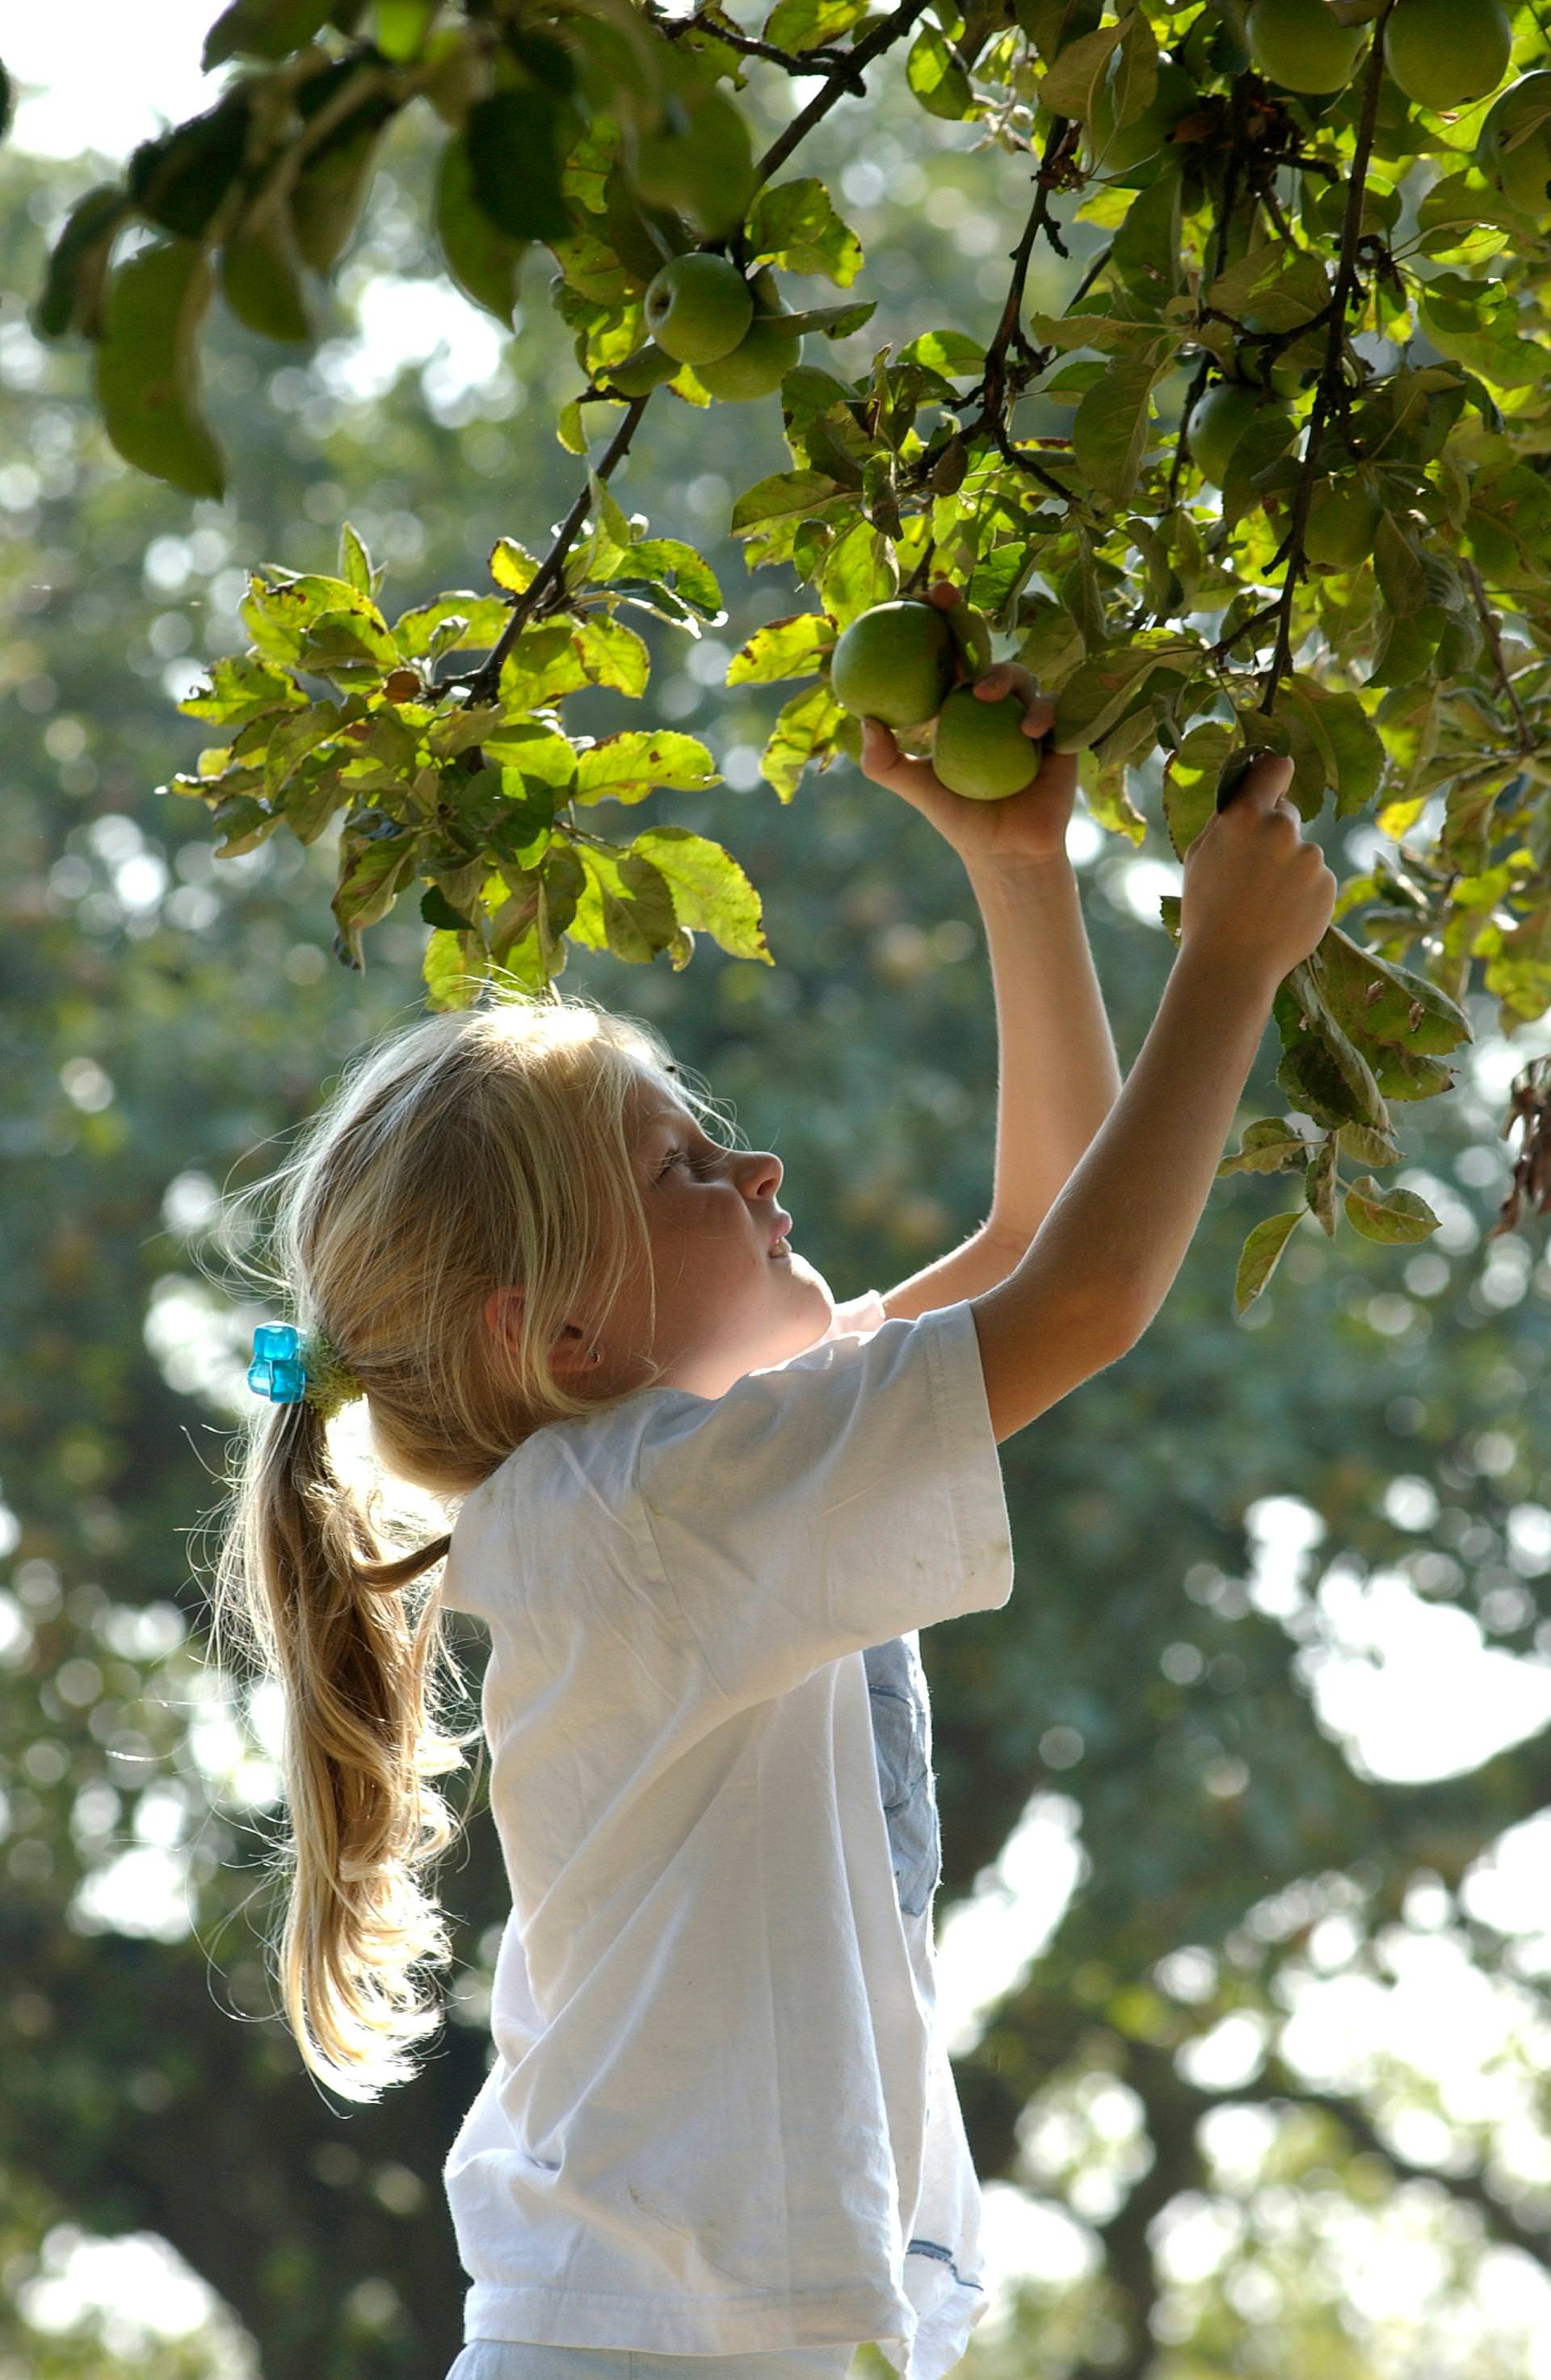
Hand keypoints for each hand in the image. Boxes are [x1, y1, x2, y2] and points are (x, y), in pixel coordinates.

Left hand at [856, 580, 1078, 867]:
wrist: (1007, 851)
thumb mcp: (917, 789)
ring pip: (1020, 674)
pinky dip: (1042, 714)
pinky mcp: (1061, 731)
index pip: (944, 655)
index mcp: (958, 706)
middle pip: (982, 648)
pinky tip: (1029, 731)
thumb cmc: (960, 819)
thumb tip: (865, 719)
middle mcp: (994, 703)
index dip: (935, 622)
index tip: (920, 597)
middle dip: (967, 616)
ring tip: (987, 695)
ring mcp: (1028, 712)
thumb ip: (885, 762)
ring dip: (1004, 675)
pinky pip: (1055, 709)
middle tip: (948, 604)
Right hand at [1180, 753, 1336, 984]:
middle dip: (1274, 835)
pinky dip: (1303, 894)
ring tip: (1264, 904)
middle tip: (1252, 874)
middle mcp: (1281, 829)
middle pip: (1287, 815)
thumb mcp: (1201, 856)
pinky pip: (1316, 880)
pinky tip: (1281, 916)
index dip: (1274, 774)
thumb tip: (1250, 792)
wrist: (1232, 965)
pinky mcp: (1328, 885)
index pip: (1275, 766)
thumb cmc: (1207, 910)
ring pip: (1301, 852)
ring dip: (1289, 869)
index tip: (1273, 783)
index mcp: (1244, 815)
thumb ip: (1228, 820)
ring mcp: (1310, 857)